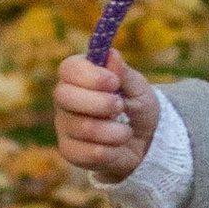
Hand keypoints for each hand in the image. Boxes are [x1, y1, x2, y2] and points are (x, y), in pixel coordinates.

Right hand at [54, 48, 159, 183]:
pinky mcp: (69, 151)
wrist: (144, 142)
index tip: (114, 82)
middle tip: (120, 106)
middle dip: (100, 103)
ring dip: (114, 130)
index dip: (91, 75)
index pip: (69, 68)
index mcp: (79, 76)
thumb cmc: (137, 107)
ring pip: (83, 127)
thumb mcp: (138, 88)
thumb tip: (111, 55)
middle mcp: (65, 99)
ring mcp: (64, 125)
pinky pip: (88, 152)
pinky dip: (112, 150)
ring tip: (126, 131)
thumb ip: (123, 73)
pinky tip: (116, 146)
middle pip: (65, 96)